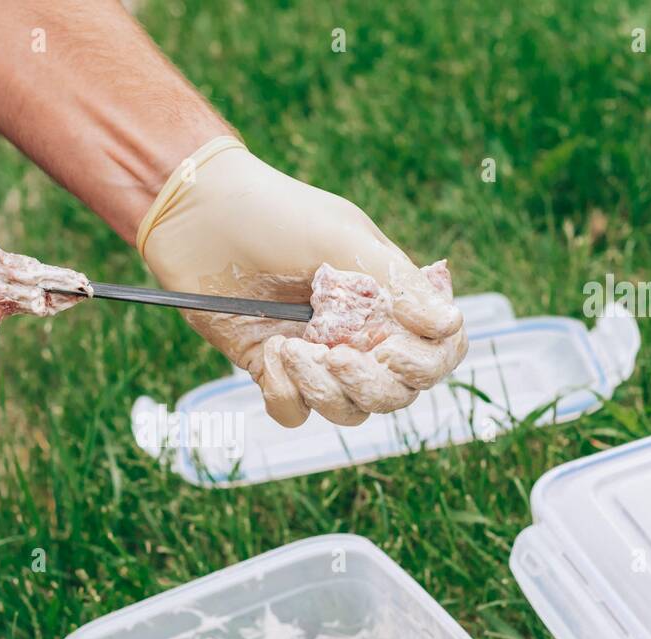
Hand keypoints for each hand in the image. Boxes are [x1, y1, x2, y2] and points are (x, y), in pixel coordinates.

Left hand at [138, 137, 466, 426]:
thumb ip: (398, 285)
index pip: (435, 352)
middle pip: (395, 393)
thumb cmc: (276, 213)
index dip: (426, 365)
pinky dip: (286, 395)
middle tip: (334, 356)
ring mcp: (316, 354)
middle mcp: (359, 333)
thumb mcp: (342, 239)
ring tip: (289, 349)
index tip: (391, 351)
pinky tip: (269, 356)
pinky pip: (294, 412)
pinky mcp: (272, 368)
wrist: (198, 216)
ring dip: (324, 391)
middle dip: (371, 385)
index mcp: (387, 299)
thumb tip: (452, 325)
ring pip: (349, 410)